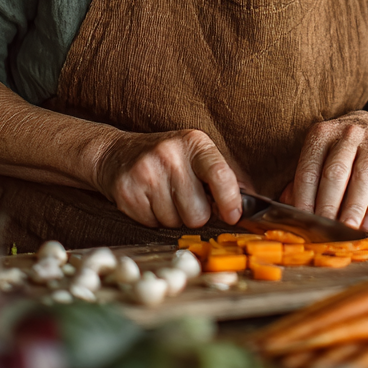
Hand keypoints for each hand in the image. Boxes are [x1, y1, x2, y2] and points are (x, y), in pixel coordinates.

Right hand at [93, 129, 241, 228]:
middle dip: (194, 214)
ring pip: (175, 222)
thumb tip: (251, 202)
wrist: (116, 154)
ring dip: (172, 216)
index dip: (230, 201)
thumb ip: (221, 177)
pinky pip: (153, 224)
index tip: (233, 215)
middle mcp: (170, 155)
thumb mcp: (196, 155)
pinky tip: (148, 199)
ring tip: (163, 195)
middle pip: (198, 213)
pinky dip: (153, 218)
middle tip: (184, 198)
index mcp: (194, 143)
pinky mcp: (127, 192)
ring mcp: (146, 173)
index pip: (220, 175)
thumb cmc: (166, 159)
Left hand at [286, 110, 367, 232]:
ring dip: (355, 206)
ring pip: (364, 176)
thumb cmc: (338, 154)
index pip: (310, 169)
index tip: (303, 220)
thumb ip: (304, 183)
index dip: (305, 196)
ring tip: (348, 228)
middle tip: (325, 227)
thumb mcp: (318, 158)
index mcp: (322, 134)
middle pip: (336, 171)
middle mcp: (348, 134)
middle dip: (329, 202)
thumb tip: (289, 209)